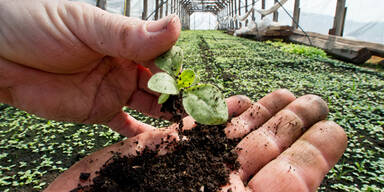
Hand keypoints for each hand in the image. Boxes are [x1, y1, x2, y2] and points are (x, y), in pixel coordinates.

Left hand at [0, 0, 179, 136]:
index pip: (162, 53)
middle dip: (177, 93)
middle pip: (160, 80)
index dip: (178, 68)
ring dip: (165, 113)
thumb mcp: (85, 26)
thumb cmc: (33, 25)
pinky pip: (123, 124)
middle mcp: (123, 64)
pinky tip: (154, 138)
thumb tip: (174, 27)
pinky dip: (138, 132)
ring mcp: (112, 88)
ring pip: (148, 103)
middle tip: (194, 107)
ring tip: (184, 123)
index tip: (192, 83)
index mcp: (124, 39)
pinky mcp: (97, 109)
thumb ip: (129, 34)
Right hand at [45, 89, 347, 191]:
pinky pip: (195, 129)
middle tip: (313, 101)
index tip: (334, 129)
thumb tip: (301, 187)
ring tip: (284, 96)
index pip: (292, 179)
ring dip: (262, 114)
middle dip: (294, 123)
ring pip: (234, 137)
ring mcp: (188, 167)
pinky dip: (215, 112)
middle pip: (267, 152)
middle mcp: (218, 187)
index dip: (315, 152)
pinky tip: (233, 101)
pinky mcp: (158, 151)